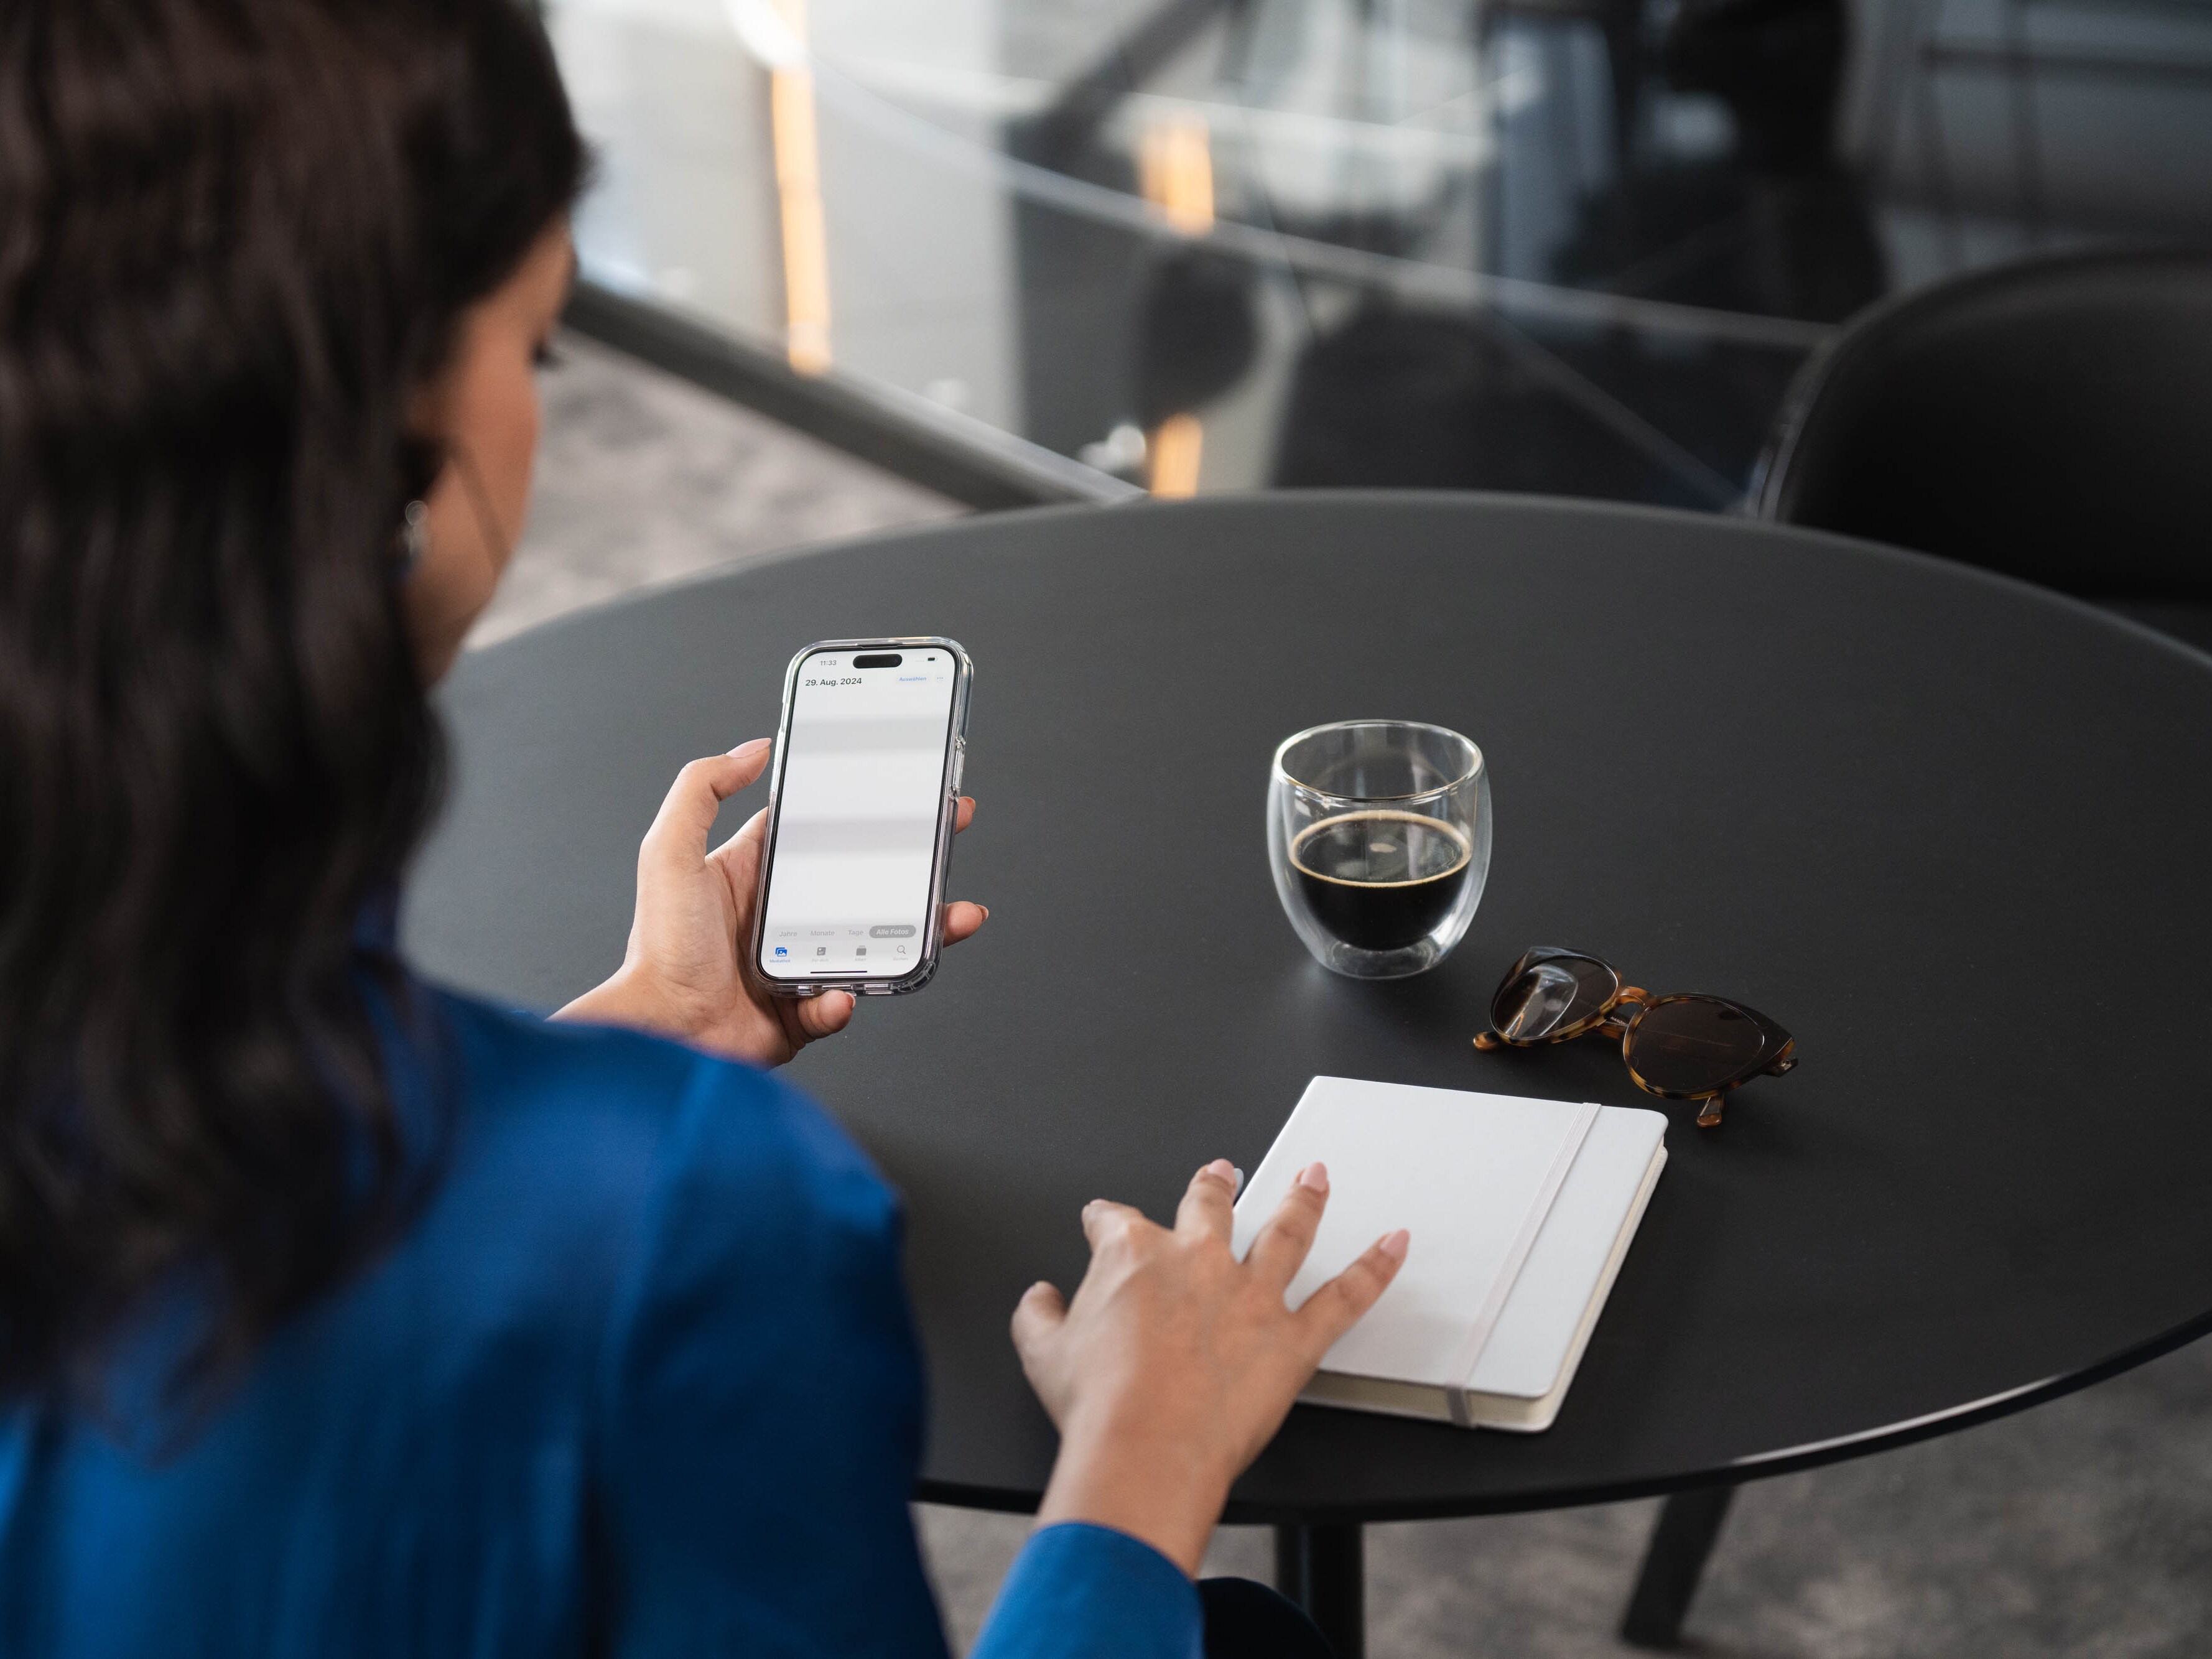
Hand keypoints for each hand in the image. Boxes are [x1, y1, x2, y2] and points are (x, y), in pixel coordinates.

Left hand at [554, 738, 987, 1066]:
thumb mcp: (670, 851)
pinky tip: (838, 993)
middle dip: (911, 867)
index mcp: (753, 875)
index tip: (904, 794)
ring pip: (873, 945)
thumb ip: (702, 789)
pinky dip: (842, 1002)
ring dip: (917, 933)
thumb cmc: (659, 947)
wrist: (662, 1031)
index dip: (863, 812)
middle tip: (946, 844)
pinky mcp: (800, 1014)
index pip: (818, 834)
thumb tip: (752, 749)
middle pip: (862, 885)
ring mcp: (796, 966)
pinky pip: (838, 1005)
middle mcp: (779, 919)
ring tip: (947, 921)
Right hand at [1012, 1159, 1408, 1575]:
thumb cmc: (1098, 1407)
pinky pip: (1346, 1296)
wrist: (1144, 1449)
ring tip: (1316, 1177)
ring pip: (1285, 1231)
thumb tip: (1038, 1299)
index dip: (1105, 1218)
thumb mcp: (1041, 1354)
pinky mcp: (1292, 1339)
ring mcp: (1250, 1296)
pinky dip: (1377, 1268)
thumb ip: (1038, 1316)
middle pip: (1211, 1206)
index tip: (1102, 1218)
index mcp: (1132, 1256)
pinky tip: (1397, 1244)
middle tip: (1225, 1171)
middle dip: (1216, 1184)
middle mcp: (1197, 1261)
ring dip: (1304, 1199)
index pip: (1114, 1220)